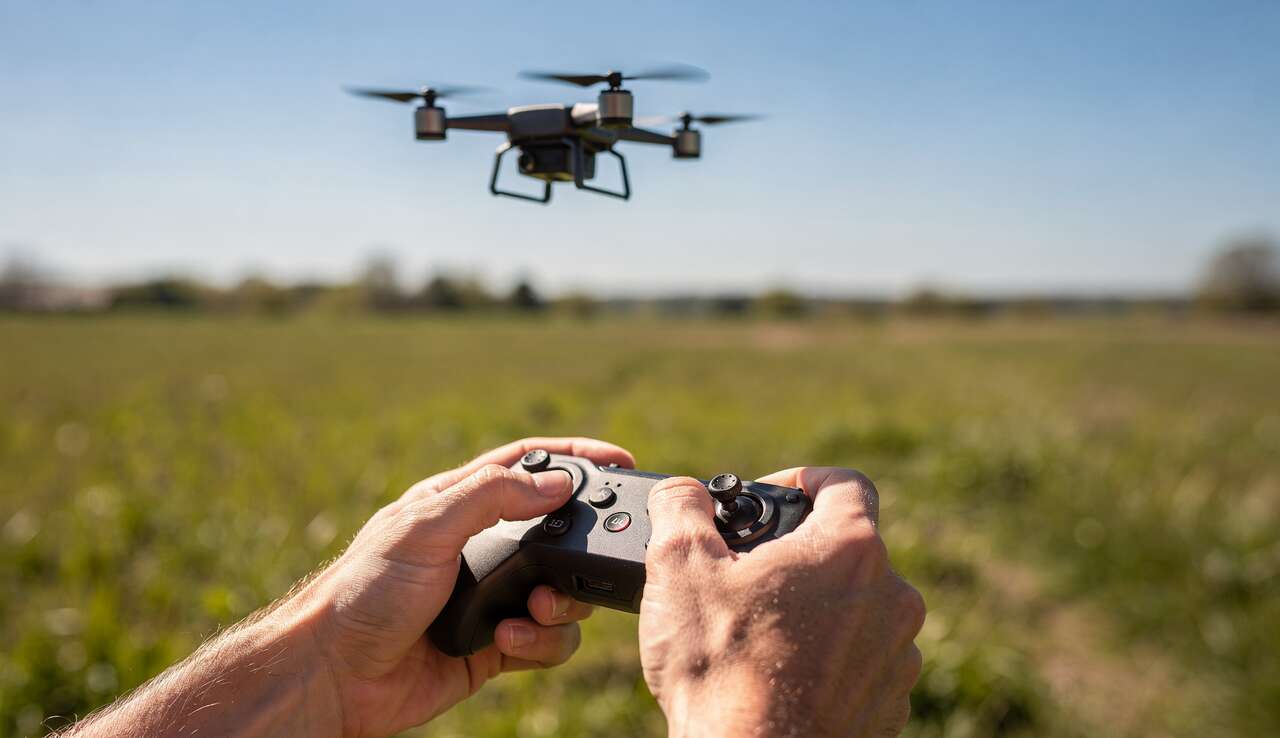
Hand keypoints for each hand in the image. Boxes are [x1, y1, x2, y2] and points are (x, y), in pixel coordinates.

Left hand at [281, 437, 634, 737]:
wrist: (335, 675)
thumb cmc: (365, 591)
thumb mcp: (425, 526)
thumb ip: (491, 497)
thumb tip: (558, 484)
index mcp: (460, 504)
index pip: (529, 467)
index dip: (576, 459)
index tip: (621, 461)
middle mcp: (481, 547)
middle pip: (559, 534)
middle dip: (580, 548)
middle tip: (586, 561)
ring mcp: (492, 597)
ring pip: (561, 592)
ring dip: (561, 603)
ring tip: (533, 611)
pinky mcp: (496, 645)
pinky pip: (546, 641)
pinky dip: (540, 643)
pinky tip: (506, 642)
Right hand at [639, 468, 924, 737]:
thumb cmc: (721, 668)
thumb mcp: (679, 566)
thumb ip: (681, 507)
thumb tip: (682, 492)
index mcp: (851, 549)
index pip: (844, 483)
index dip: (802, 480)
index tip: (771, 496)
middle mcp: (892, 597)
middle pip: (848, 550)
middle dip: (798, 554)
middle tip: (748, 574)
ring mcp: (897, 654)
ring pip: (856, 607)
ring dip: (815, 608)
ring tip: (761, 632)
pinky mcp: (890, 702)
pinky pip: (862, 659)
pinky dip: (828, 658)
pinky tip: (781, 673)